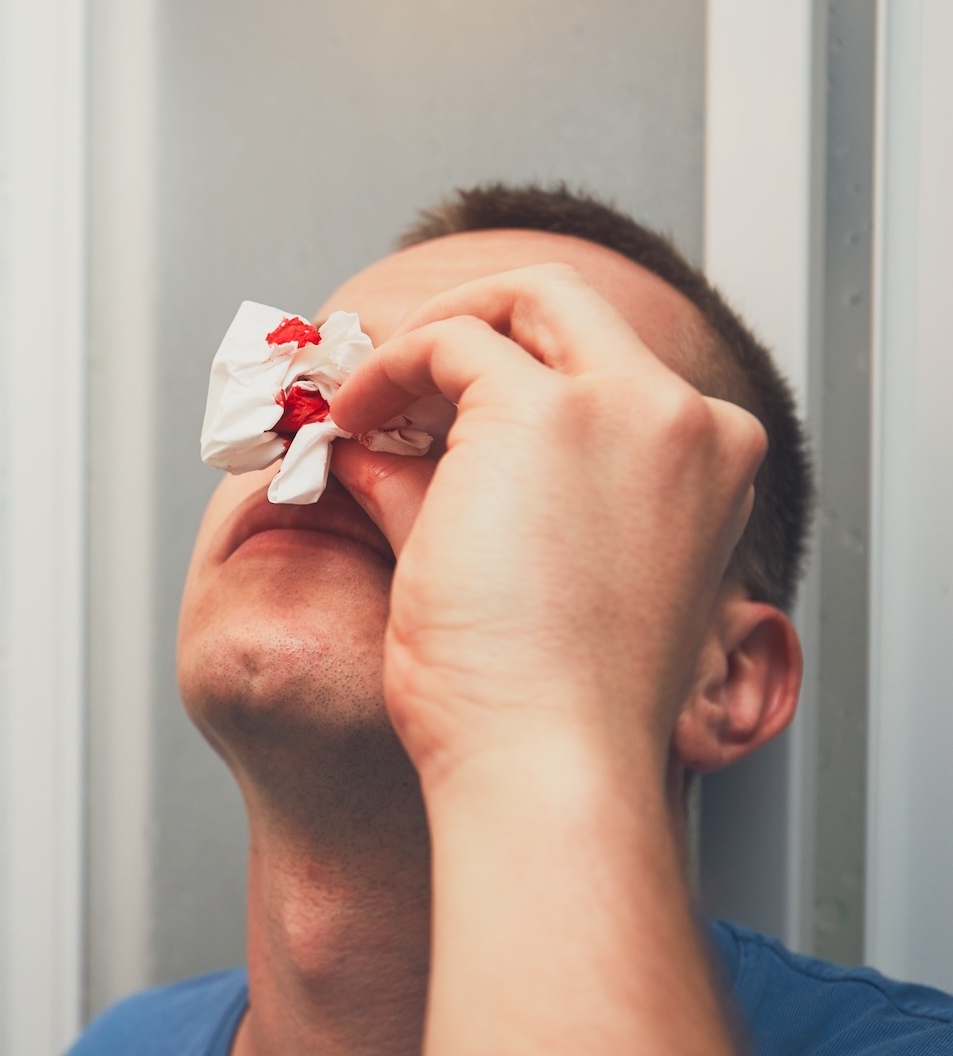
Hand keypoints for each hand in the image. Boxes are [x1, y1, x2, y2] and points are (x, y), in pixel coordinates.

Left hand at [329, 264, 763, 792]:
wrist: (546, 757)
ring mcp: (627, 407)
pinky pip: (447, 344)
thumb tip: (365, 440)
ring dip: (426, 336)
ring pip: (521, 298)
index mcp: (705, 469)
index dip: (509, 370)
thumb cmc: (538, 703)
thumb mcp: (507, 566)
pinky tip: (350, 420)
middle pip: (574, 303)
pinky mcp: (543, 410)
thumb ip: (444, 487)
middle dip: (473, 314)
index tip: (433, 400)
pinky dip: (387, 369)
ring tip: (359, 398)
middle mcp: (685, 424)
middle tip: (394, 361)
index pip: (608, 371)